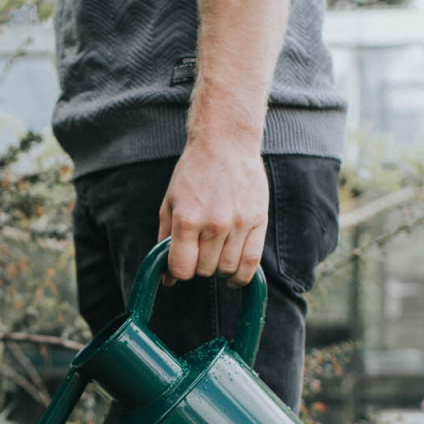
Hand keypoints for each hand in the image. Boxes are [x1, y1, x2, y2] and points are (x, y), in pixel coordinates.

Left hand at [157, 137, 267, 286]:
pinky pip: (251, 263)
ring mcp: (238, 223)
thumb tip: (166, 279)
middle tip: (200, 249)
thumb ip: (165, 242)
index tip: (181, 263)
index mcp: (187, 220)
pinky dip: (241, 276)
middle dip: (199, 265)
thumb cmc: (192, 175)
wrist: (225, 144)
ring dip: (219, 269)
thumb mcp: (169, 204)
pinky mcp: (258, 221)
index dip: (179, 271)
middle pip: (204, 270)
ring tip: (216, 254)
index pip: (182, 269)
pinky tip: (234, 276)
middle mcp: (214, 224)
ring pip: (227, 269)